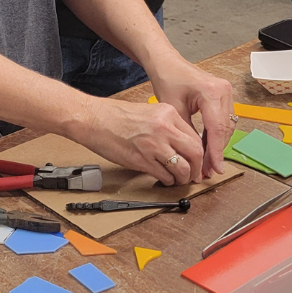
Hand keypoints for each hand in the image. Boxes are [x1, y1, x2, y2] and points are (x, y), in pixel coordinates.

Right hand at [76, 97, 207, 186]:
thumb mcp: (147, 111)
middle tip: (193, 175)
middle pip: (195, 153)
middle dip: (196, 168)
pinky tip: (164, 180)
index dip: (198, 153)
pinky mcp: (141, 160)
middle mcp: (164, 128)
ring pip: (182, 168)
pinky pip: (164, 175)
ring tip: (179, 180)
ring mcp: (153, 145)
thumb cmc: (114, 115)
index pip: (194, 137)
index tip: (196, 161)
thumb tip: (179, 144)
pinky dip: (168, 181)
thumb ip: (166, 125)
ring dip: (183, 178)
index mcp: (167, 113)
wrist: (93, 118)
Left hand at [147, 56, 233, 177]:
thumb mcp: (174, 109)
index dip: (216, 151)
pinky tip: (209, 148)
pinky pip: (223, 120)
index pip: (217, 128)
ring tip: (209, 164)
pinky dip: (216, 135)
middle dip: (217, 151)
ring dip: (218, 145)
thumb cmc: (167, 80)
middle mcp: (224, 90)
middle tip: (209, 171)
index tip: (216, 169)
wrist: (167, 63)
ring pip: (226, 126)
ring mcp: (227, 92)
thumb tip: (194, 157)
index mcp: (212, 92)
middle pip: (225, 129)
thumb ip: (187, 132)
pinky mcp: (224, 95)